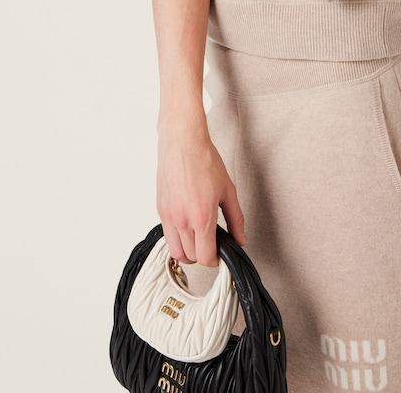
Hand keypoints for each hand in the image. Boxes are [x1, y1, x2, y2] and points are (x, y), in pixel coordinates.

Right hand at [156, 120, 246, 266]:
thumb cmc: (204, 160)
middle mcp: (182, 220)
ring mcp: (168, 216)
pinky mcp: (160, 209)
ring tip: (199, 238)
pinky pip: (167, 235)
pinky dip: (177, 238)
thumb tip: (241, 239)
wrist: (183, 141)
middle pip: (191, 257)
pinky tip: (187, 226)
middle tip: (212, 243)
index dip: (215, 260)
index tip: (220, 253)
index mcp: (201, 217)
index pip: (206, 257)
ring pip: (176, 251)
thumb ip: (236, 219)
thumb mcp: (228, 190)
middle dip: (203, 255)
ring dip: (188, 251)